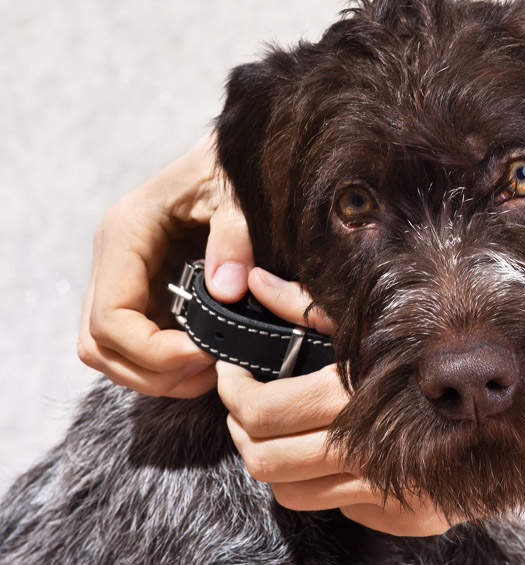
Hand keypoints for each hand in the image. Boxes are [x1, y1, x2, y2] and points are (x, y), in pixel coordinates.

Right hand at [78, 134, 254, 397]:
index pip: (112, 318)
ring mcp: (125, 277)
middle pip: (100, 344)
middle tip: (209, 372)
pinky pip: (135, 342)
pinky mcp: (145, 289)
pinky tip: (207, 359)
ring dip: (155, 374)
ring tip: (210, 371)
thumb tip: (226, 291)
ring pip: (111, 351)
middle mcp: (114, 259)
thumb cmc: (231, 168)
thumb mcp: (238, 194)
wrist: (231, 155)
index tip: (205, 356)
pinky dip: (165, 363)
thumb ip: (235, 237)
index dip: (153, 351)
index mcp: (126, 233)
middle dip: (152, 371)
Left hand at [217, 268, 456, 536]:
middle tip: (246, 403)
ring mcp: (389, 491)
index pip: (263, 413)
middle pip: (266, 461)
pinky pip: (338, 504)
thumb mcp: (375, 319)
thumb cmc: (449, 350)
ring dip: (274, 460)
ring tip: (285, 428)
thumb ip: (307, 306)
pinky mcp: (404, 515)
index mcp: (357, 398)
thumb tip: (254, 283)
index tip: (230, 374)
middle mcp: (370, 453)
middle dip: (241, 431)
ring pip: (292, 493)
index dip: (232, 394)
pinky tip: (340, 449)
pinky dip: (323, 479)